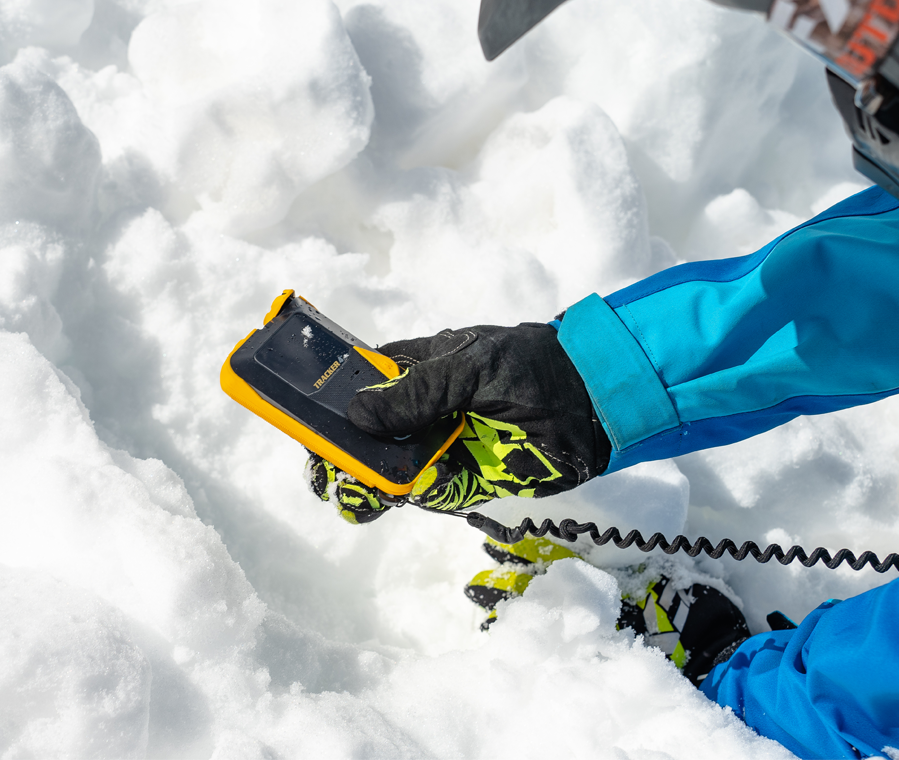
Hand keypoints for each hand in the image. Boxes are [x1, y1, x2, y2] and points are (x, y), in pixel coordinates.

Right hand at [306, 323, 610, 521]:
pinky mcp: (463, 483)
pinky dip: (407, 496)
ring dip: (367, 482)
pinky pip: (425, 494)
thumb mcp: (469, 366)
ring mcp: (439, 449)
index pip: (357, 386)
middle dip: (340, 453)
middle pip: (364, 437)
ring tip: (352, 490)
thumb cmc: (529, 366)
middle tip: (325, 470)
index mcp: (414, 372)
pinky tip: (395, 494)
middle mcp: (419, 413)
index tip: (305, 421)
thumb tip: (355, 415)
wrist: (593, 402)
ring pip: (388, 472)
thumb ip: (415, 393)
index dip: (329, 404)